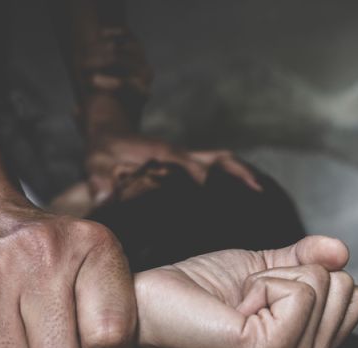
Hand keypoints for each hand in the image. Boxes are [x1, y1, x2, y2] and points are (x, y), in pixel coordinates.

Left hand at [86, 135, 261, 204]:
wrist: (109, 133)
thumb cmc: (104, 151)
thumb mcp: (96, 164)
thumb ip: (99, 180)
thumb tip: (104, 196)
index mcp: (164, 155)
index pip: (191, 168)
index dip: (204, 183)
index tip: (216, 203)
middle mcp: (180, 154)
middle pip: (217, 159)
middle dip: (238, 174)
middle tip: (259, 192)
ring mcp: (186, 156)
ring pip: (222, 159)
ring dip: (242, 172)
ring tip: (262, 191)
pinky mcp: (187, 160)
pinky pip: (217, 163)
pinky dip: (234, 172)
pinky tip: (246, 187)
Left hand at [134, 236, 357, 347]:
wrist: (152, 302)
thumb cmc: (199, 291)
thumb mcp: (265, 268)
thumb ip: (307, 259)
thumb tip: (342, 248)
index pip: (356, 297)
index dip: (306, 276)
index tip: (261, 294)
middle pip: (344, 288)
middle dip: (291, 275)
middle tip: (246, 299)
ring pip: (322, 285)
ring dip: (273, 279)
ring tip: (238, 305)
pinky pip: (299, 291)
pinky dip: (263, 283)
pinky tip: (234, 308)